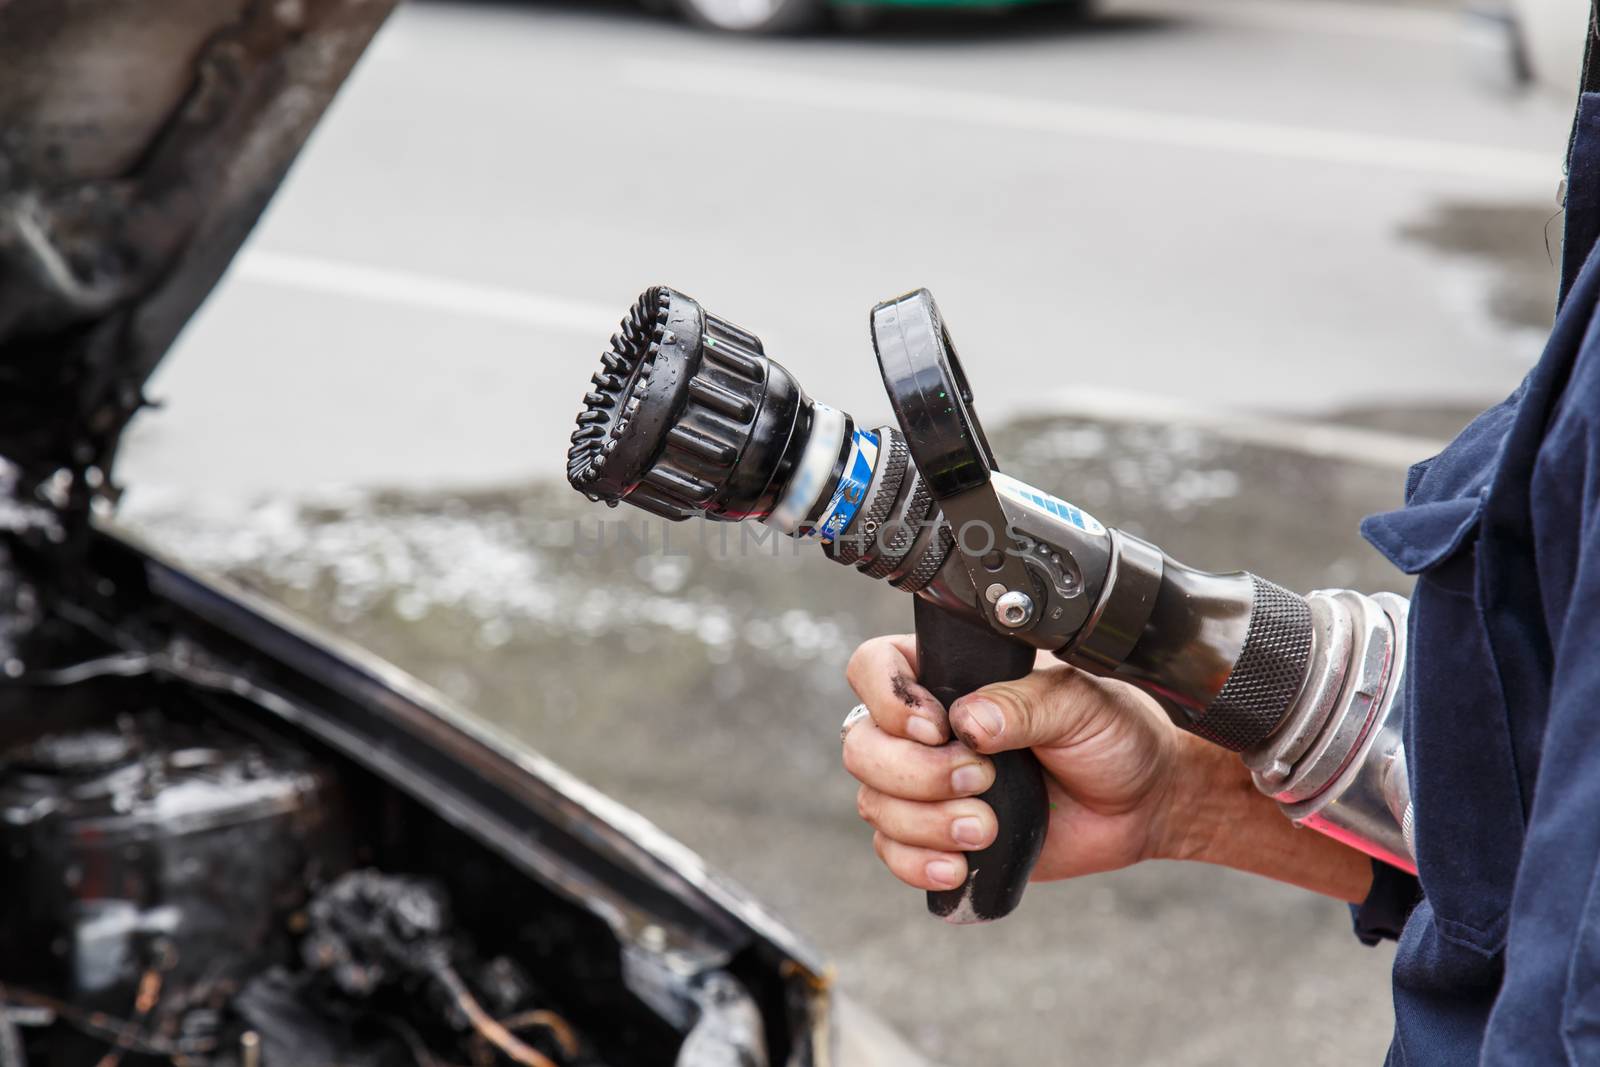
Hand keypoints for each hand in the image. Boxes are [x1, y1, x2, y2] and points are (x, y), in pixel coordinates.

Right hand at [843, 633, 1197, 891]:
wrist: (1143, 801)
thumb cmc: (1114, 734)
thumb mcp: (1078, 702)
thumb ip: (1023, 704)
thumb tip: (970, 722)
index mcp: (950, 673)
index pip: (873, 667)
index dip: (888, 699)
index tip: (939, 726)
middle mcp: (926, 728)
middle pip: (862, 746)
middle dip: (915, 773)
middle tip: (981, 779)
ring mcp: (928, 784)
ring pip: (875, 803)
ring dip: (924, 824)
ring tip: (984, 828)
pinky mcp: (939, 835)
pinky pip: (893, 853)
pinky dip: (917, 864)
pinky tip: (959, 865)